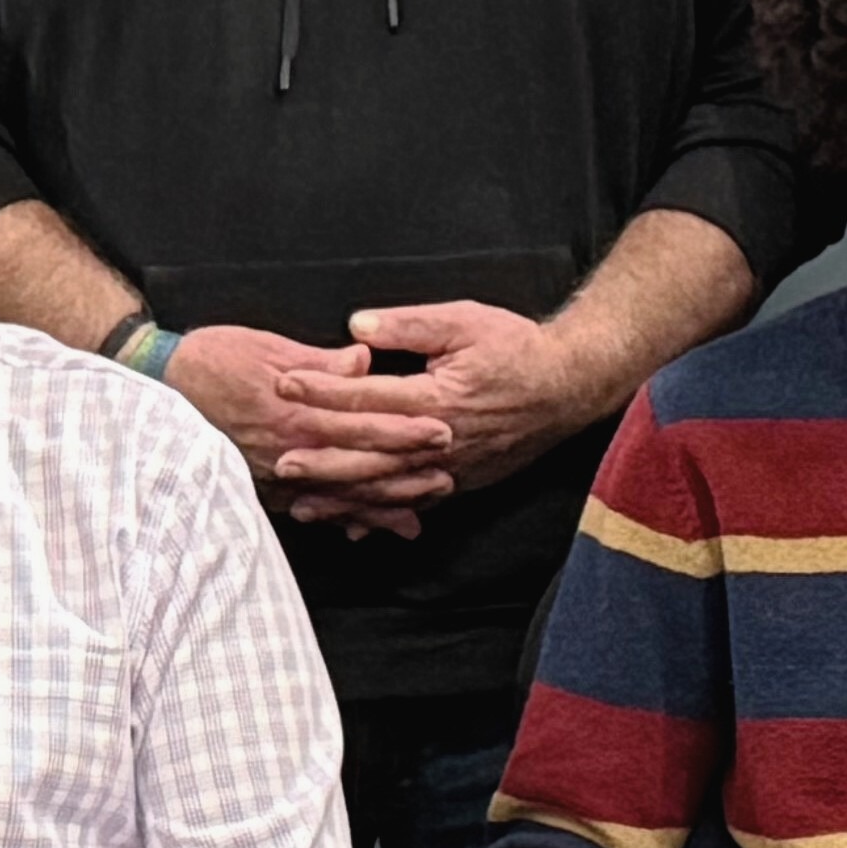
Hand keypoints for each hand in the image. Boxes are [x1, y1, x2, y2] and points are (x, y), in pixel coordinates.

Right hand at [164, 325, 455, 534]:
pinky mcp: (261, 487)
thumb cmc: (213, 359)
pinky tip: (361, 529)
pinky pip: (307, 508)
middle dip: (404, 474)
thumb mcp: (267, 347)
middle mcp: (289, 450)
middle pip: (358, 467)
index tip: (442, 432)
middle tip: (448, 477)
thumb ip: (319, 361)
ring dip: (378, 505)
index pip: (362, 423)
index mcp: (297, 412)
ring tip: (417, 513)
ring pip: (337, 496)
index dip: (404, 429)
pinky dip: (337, 519)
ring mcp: (274, 475)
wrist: (159, 389)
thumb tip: (363, 361)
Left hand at [277, 300, 618, 526]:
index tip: (285, 384)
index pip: (367, 397)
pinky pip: (413, 504)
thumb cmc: (516, 349)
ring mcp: (450, 469)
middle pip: (369, 455)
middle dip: (321, 458)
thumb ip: (410, 325)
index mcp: (437, 398)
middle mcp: (440, 442)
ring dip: (343, 497)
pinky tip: (353, 526)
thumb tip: (359, 327)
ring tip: (302, 503)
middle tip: (279, 460)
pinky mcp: (460, 482)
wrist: (567, 387)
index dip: (323, 391)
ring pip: (387, 488)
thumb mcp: (464, 321)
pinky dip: (380, 516)